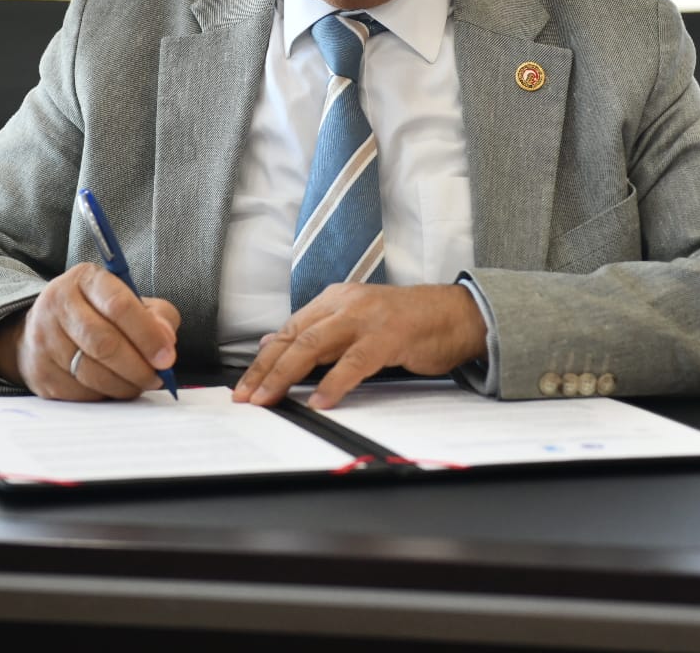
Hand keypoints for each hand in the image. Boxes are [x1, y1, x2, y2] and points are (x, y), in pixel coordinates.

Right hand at [0, 262, 178, 399]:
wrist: (48, 326)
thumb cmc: (99, 312)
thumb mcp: (132, 300)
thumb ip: (158, 316)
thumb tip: (165, 341)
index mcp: (85, 279)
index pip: (118, 306)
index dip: (147, 335)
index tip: (166, 357)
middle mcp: (57, 303)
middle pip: (104, 343)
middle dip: (138, 367)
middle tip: (156, 377)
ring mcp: (43, 338)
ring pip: (91, 373)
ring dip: (124, 385)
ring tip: (139, 383)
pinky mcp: (38, 371)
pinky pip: (79, 393)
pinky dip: (103, 395)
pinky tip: (113, 387)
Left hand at [232, 282, 487, 409]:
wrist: (454, 315)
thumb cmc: (406, 323)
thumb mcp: (355, 321)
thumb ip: (317, 332)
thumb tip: (273, 343)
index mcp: (335, 299)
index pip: (288, 330)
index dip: (263, 359)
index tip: (245, 385)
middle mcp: (346, 303)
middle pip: (294, 337)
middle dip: (265, 369)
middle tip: (247, 395)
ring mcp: (366, 318)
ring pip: (314, 346)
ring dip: (286, 375)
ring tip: (270, 399)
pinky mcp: (389, 336)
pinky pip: (354, 362)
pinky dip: (333, 384)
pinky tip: (320, 401)